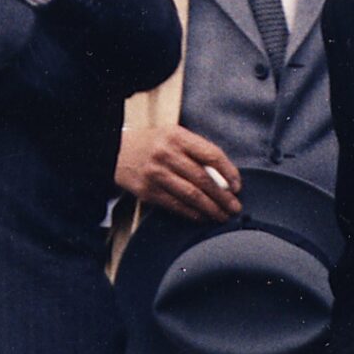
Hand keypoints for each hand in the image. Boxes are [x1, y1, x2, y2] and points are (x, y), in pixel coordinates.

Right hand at [116, 125, 243, 221]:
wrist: (116, 152)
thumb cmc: (153, 144)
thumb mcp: (174, 136)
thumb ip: (197, 152)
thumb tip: (224, 178)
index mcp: (177, 136)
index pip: (211, 155)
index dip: (229, 172)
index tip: (237, 186)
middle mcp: (167, 154)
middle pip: (203, 179)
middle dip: (223, 197)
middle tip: (235, 207)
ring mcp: (156, 174)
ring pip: (192, 195)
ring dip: (211, 209)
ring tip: (223, 216)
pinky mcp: (148, 191)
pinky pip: (176, 206)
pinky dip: (193, 214)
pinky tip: (203, 217)